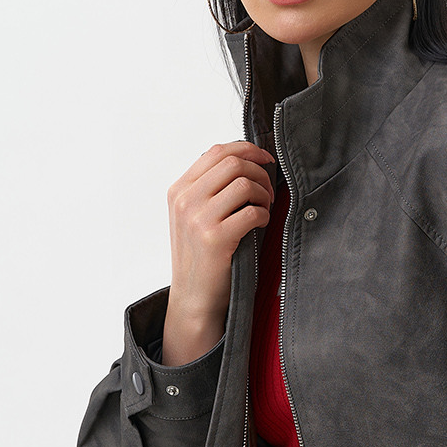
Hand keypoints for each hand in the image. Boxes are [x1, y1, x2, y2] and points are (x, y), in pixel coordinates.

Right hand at [163, 140, 276, 365]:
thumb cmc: (201, 257)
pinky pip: (252, 211)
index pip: (216, 151)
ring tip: (264, 209)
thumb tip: (246, 162)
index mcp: (178, 190)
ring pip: (244, 183)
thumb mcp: (193, 217)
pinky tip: (262, 224)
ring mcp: (197, 218)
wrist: (193, 298)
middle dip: (259, 173)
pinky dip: (264, 215)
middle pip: (233, 163)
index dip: (247, 149)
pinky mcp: (215, 238)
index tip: (265, 158)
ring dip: (264, 195)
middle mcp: (184, 200)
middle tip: (268, 192)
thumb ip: (209, 189)